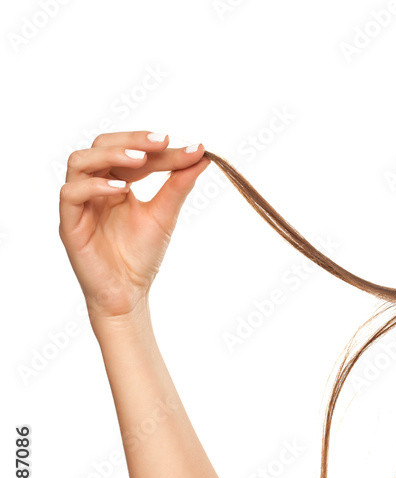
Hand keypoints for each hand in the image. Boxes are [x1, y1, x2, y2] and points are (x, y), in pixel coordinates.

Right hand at [59, 131, 209, 322]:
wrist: (129, 293)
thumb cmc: (141, 255)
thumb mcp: (164, 214)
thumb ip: (178, 184)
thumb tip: (202, 155)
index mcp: (115, 181)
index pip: (132, 152)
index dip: (157, 147)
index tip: (189, 147)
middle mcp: (94, 186)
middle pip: (101, 145)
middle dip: (132, 140)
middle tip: (163, 142)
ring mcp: (80, 203)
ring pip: (79, 162)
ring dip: (110, 155)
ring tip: (140, 160)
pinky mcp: (69, 223)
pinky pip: (71, 194)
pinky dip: (95, 186)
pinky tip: (122, 189)